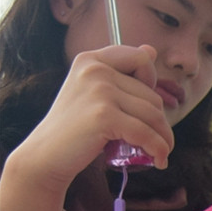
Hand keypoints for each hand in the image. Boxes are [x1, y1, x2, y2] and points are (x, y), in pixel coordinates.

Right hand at [0, 45, 174, 210]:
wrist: (47, 154)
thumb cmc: (76, 126)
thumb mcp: (94, 92)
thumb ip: (120, 73)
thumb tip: (151, 50)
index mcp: (91, 59)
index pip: (141, 57)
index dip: (150, 80)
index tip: (142, 102)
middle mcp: (95, 69)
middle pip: (153, 94)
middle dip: (159, 121)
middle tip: (153, 139)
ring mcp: (99, 91)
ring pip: (154, 115)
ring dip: (164, 138)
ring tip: (159, 151)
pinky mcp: (104, 116)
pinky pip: (147, 134)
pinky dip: (159, 150)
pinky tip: (159, 160)